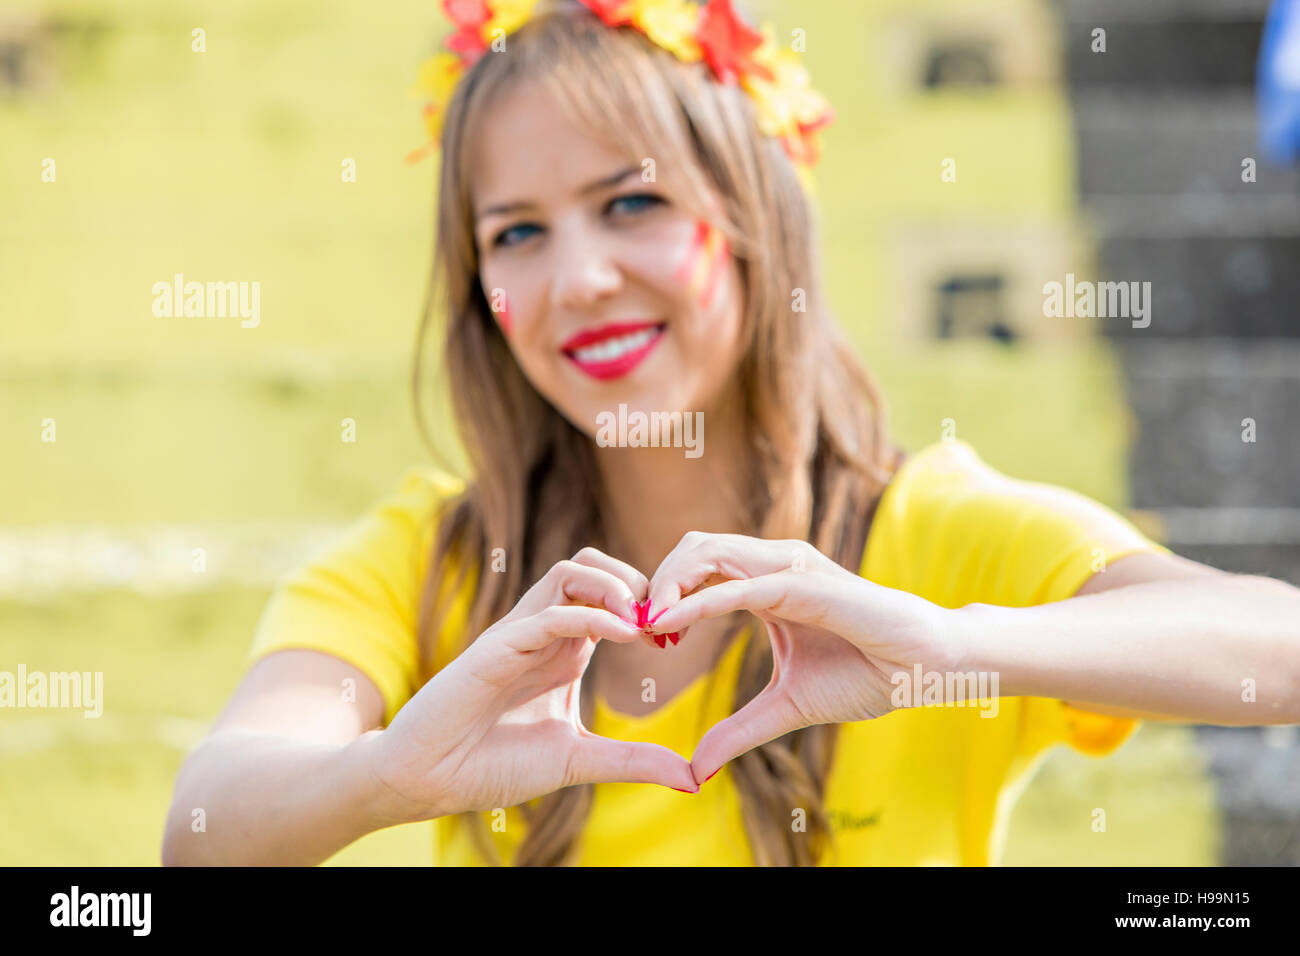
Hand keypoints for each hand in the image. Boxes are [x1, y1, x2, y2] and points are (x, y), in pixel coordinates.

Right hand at [366, 548, 698, 822]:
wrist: (430, 780)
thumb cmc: (494, 764)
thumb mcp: (579, 760)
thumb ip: (633, 760)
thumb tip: (693, 776)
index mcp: (565, 649)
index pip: (611, 595)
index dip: (648, 604)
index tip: (675, 638)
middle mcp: (544, 631)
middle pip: (593, 566)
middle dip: (635, 580)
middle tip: (663, 621)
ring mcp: (520, 634)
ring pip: (570, 572)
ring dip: (614, 585)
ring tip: (642, 622)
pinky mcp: (497, 648)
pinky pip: (547, 613)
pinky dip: (590, 614)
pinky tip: (623, 634)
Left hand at [644, 532, 961, 783]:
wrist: (923, 669)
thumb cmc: (866, 675)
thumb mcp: (786, 708)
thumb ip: (739, 730)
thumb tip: (696, 769)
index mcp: (767, 582)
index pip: (698, 567)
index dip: (664, 593)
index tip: (647, 635)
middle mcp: (774, 564)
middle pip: (694, 548)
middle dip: (657, 581)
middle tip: (639, 628)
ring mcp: (790, 568)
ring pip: (710, 552)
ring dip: (670, 583)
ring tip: (649, 624)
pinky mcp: (806, 584)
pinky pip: (743, 585)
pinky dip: (701, 600)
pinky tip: (673, 622)